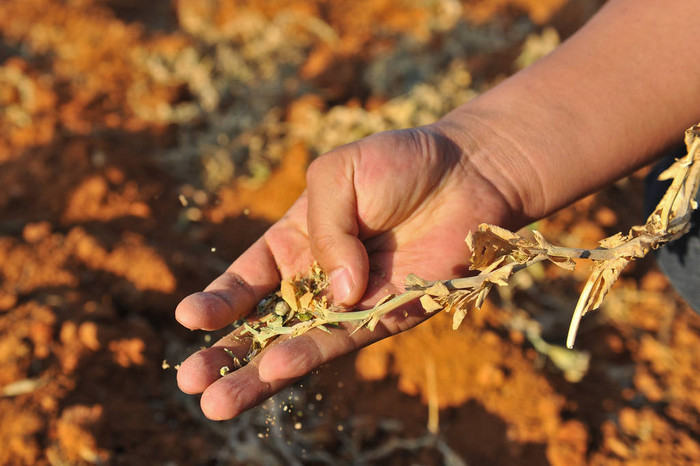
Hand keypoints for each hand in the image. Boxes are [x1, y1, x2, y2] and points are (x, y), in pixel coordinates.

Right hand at [175, 120, 525, 419]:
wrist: (468, 171)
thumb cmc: (400, 162)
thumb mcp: (338, 176)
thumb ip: (324, 231)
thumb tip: (336, 293)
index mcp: (298, 239)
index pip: (249, 278)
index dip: (219, 300)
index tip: (188, 319)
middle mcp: (320, 276)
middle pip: (265, 322)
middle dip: (227, 352)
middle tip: (189, 381)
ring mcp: (352, 301)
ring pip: (297, 343)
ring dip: (257, 373)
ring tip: (215, 403)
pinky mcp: (389, 314)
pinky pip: (344, 339)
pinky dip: (309, 355)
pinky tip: (276, 369)